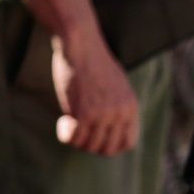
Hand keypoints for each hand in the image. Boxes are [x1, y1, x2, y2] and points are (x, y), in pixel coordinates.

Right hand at [51, 29, 138, 156]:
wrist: (80, 44)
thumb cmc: (93, 61)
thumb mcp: (116, 85)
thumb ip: (117, 107)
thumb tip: (109, 130)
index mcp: (131, 107)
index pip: (128, 143)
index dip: (111, 146)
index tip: (97, 139)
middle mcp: (120, 114)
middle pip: (107, 149)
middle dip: (91, 146)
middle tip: (79, 133)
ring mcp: (103, 115)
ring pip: (89, 146)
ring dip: (77, 140)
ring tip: (69, 124)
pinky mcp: (84, 113)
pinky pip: (74, 139)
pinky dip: (66, 135)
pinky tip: (62, 122)